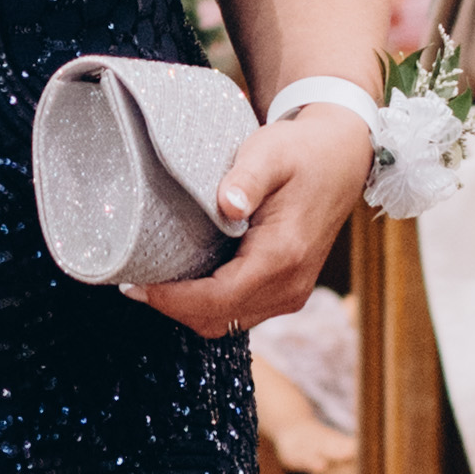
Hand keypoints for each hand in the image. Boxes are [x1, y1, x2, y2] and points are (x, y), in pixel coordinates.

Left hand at [131, 103, 374, 350]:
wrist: (341, 158)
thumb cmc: (301, 152)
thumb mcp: (270, 151)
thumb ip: (247, 177)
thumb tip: (226, 203)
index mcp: (284, 256)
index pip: (218, 299)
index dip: (173, 299)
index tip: (136, 284)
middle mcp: (290, 285)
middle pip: (218, 319)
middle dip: (173, 308)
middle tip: (134, 284)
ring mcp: (291, 293)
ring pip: (228, 322)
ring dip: (189, 309)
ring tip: (154, 282)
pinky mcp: (287, 290)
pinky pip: (240, 312)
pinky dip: (209, 304)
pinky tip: (186, 280)